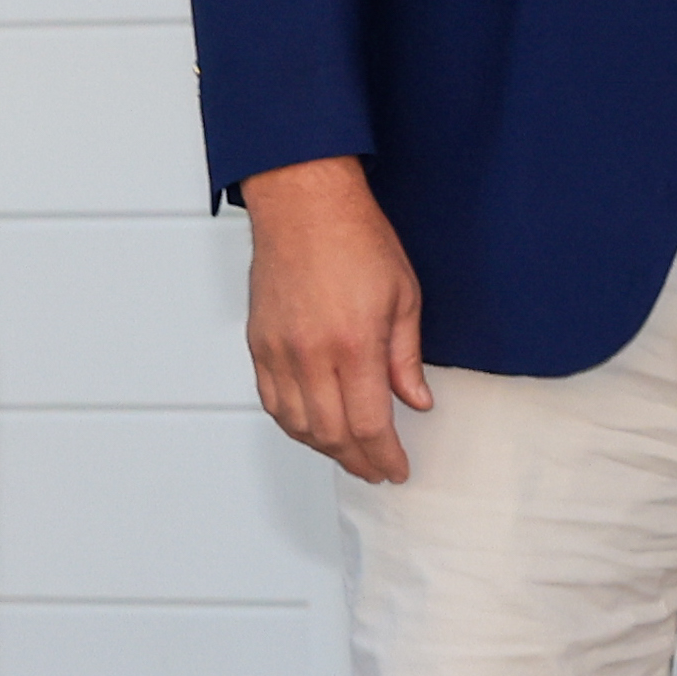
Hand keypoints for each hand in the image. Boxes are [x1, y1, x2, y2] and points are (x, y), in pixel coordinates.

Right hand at [236, 159, 434, 483]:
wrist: (304, 206)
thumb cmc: (356, 240)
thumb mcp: (404, 297)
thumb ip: (407, 359)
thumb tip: (417, 402)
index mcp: (353, 345)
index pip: (369, 424)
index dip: (384, 455)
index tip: (397, 469)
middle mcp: (310, 354)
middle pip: (331, 433)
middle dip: (357, 460)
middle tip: (377, 469)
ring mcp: (278, 351)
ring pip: (297, 424)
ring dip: (324, 448)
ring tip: (350, 455)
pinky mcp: (258, 343)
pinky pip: (272, 400)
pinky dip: (293, 424)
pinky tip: (313, 429)